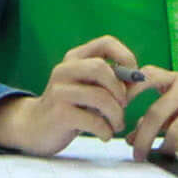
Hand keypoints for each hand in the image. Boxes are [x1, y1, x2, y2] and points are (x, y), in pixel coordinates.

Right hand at [0, 37, 146, 155]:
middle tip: (123, 105)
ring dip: (116, 115)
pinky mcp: (59, 113)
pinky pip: (93, 120)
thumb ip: (115, 83)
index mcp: (75, 58)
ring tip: (116, 125)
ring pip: (100, 97)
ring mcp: (59, 91)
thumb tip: (142, 79)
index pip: (105, 42)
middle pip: (101, 68)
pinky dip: (105, 131)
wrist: (35, 128)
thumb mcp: (91, 90)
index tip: (133, 78)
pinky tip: (104, 135)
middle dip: (120, 89)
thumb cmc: (72, 108)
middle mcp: (64, 69)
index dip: (126, 57)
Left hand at [125, 69, 177, 153]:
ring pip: (176, 131)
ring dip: (166, 148)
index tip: (116, 113)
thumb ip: (159, 117)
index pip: (145, 77)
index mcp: (176, 78)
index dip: (128, 93)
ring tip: (164, 155)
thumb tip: (131, 138)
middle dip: (142, 138)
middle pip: (156, 113)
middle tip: (137, 155)